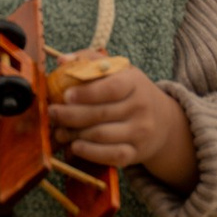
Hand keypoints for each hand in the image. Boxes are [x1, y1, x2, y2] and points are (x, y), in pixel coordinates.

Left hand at [54, 62, 195, 184]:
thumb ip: (90, 60)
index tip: (65, 95)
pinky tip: (76, 146)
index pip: (111, 88)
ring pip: (102, 135)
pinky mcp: (136, 152)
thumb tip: (61, 61)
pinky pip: (111, 156)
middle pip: (101, 114)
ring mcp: (140, 132)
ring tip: (60, 130)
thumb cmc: (131, 92)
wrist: (164, 121)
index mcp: (134, 83)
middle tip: (53, 113)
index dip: (86, 93)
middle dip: (71, 115)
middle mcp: (141, 107)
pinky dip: (90, 153)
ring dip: (75, 134)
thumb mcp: (119, 71)